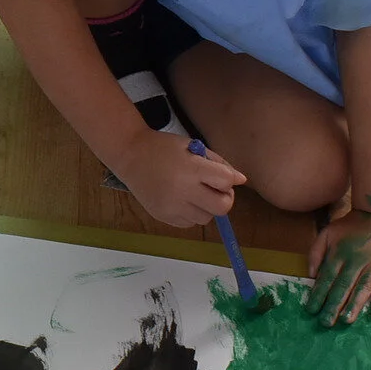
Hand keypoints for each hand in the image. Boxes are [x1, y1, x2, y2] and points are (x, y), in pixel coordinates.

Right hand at [109, 131, 245, 228]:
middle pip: (222, 207)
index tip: (222, 175)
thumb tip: (240, 180)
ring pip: (206, 218)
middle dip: (224, 198)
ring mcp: (171, 206)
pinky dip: (191, 214)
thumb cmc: (164, 148)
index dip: (229, 179)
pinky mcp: (163, 216)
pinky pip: (189, 223)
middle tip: (215, 189)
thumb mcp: (193, 147)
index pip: (226, 182)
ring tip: (194, 193)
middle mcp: (182, 190)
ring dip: (207, 207)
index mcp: (192, 168)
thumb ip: (219, 164)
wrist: (130, 155)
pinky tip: (181, 199)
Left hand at [307, 211, 370, 324]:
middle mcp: (356, 260)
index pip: (326, 278)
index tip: (312, 310)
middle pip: (343, 286)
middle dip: (333, 305)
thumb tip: (311, 275)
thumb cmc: (351, 227)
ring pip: (363, 287)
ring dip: (355, 305)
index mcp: (339, 254)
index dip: (318, 295)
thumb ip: (316, 252)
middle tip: (326, 323)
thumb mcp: (327, 233)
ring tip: (347, 320)